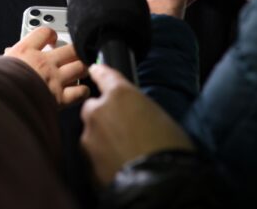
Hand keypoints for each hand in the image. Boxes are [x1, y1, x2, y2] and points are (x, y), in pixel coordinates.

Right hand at [4, 26, 89, 107]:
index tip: (51, 38)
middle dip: (74, 50)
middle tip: (72, 53)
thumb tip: (8, 54)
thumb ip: (8, 59)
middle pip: (70, 48)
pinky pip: (80, 91)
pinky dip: (83, 90)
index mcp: (26, 52)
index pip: (44, 32)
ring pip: (80, 67)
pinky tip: (79, 90)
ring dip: (82, 68)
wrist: (2, 106)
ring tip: (80, 69)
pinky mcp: (60, 98)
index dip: (50, 34)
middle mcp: (44, 63)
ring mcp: (54, 79)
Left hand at [80, 63, 193, 185]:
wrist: (161, 186)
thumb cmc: (170, 148)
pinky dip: (100, 156)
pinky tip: (118, 164)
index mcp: (120, 94)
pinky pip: (92, 154)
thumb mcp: (159, 116)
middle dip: (103, 115)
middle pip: (93, 107)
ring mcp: (89, 137)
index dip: (100, 73)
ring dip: (102, 137)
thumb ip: (138, 108)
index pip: (104, 75)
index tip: (94, 70)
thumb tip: (133, 111)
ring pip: (91, 132)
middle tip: (123, 129)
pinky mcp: (86, 161)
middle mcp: (98, 110)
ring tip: (123, 151)